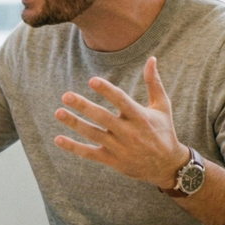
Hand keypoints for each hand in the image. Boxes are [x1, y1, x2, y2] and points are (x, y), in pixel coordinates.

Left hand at [52, 57, 187, 187]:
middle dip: (84, 106)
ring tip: (58, 112)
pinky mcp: (112, 160)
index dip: (107, 91)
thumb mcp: (162, 107)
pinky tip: (58, 139)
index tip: (92, 80)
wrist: (166, 166)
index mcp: (140, 117)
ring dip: (74, 123)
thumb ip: (154, 83)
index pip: (121, 101)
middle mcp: (129, 132)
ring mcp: (119, 147)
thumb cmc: (163, 131)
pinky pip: (89, 153)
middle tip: (66, 96)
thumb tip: (151, 58)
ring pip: (93, 134)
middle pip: (103, 117)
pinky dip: (74, 147)